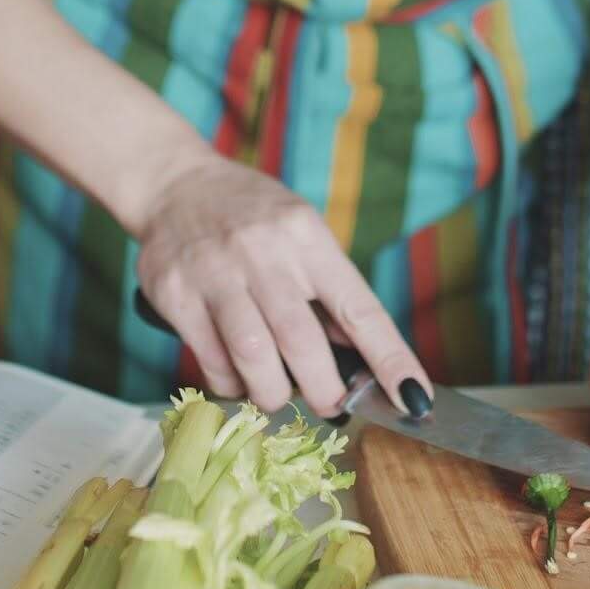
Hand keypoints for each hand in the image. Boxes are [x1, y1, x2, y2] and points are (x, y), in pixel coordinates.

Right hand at [134, 156, 428, 416]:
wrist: (174, 185)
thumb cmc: (251, 216)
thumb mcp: (301, 233)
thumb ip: (327, 290)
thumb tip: (360, 358)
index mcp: (306, 236)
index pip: (359, 307)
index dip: (391, 358)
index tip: (414, 397)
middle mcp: (262, 251)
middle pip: (302, 341)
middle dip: (324, 389)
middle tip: (330, 403)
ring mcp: (214, 272)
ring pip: (253, 355)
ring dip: (272, 393)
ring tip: (277, 394)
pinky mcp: (174, 294)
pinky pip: (210, 359)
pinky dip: (230, 383)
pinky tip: (237, 376)